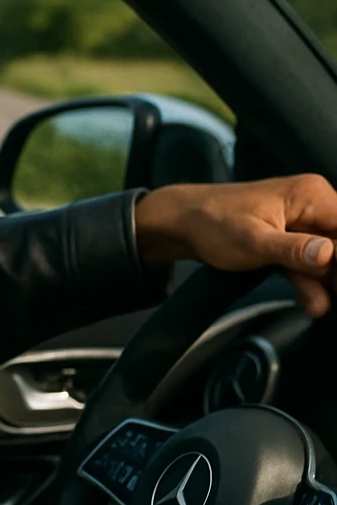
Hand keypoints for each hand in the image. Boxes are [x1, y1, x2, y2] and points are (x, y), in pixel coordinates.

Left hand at [134, 175, 336, 317]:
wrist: (183, 223)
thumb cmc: (215, 224)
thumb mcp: (255, 241)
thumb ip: (294, 250)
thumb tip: (328, 255)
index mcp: (311, 196)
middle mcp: (313, 204)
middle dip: (334, 274)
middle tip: (330, 298)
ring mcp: (301, 223)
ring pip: (327, 258)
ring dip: (325, 284)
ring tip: (319, 308)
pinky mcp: (289, 239)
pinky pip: (308, 262)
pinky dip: (310, 283)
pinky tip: (314, 303)